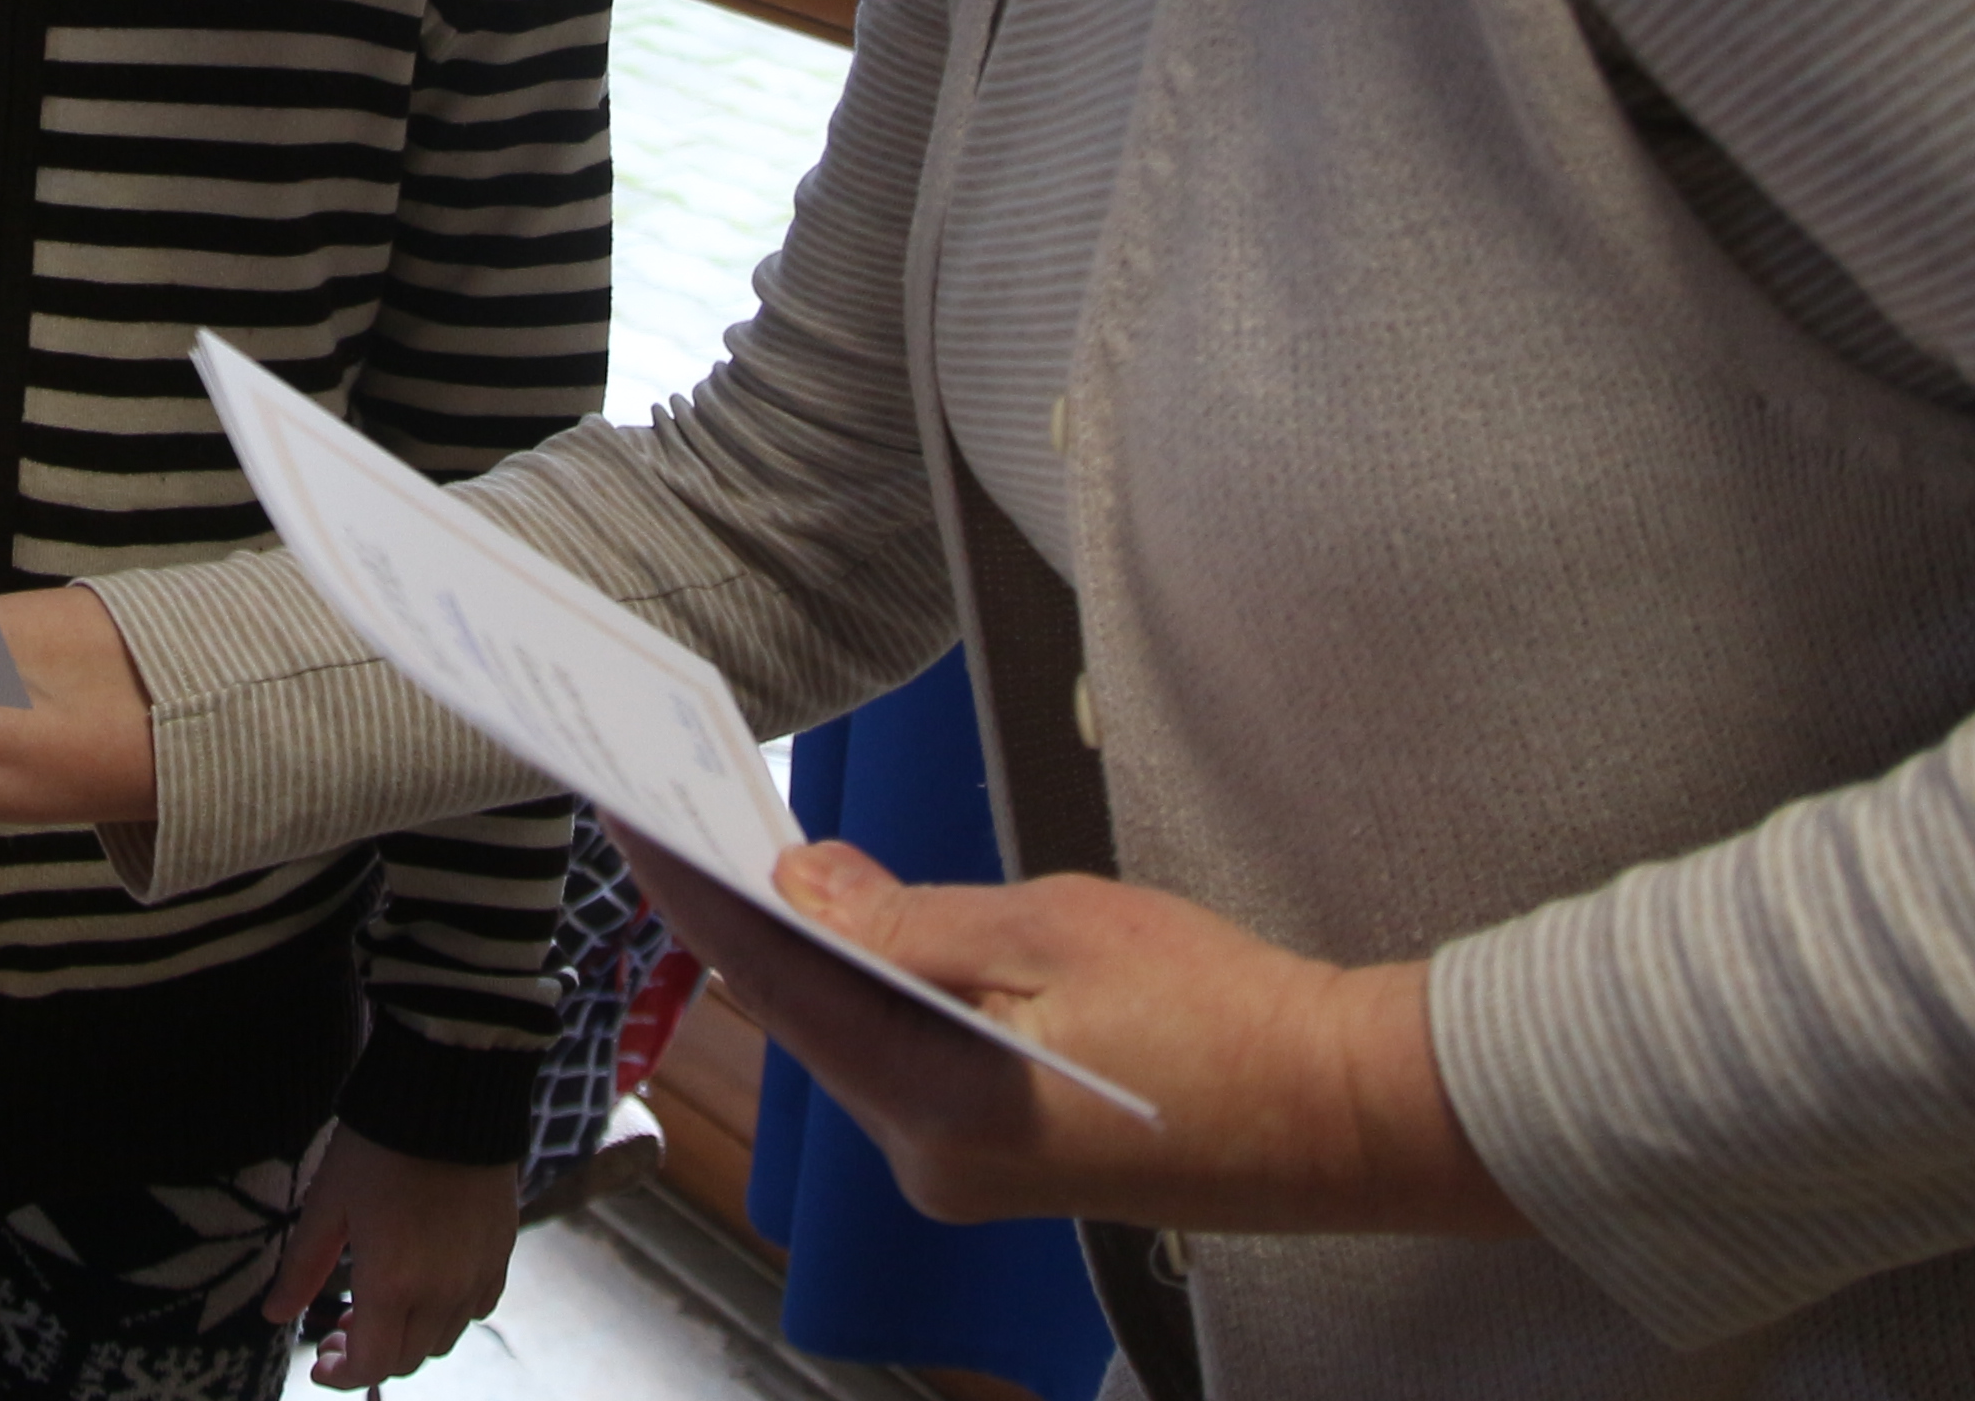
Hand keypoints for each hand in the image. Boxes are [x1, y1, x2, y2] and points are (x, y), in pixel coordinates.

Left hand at [267, 1128, 516, 1387]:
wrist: (449, 1093)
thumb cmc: (377, 1145)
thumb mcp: (328, 1204)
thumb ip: (303, 1268)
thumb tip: (273, 1315)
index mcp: (393, 1284)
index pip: (371, 1364)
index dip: (342, 1375)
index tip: (321, 1361)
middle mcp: (442, 1292)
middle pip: (407, 1358)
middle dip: (370, 1356)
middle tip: (339, 1326)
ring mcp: (478, 1274)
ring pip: (444, 1338)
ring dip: (408, 1337)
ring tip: (379, 1303)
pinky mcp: (502, 1252)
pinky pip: (477, 1306)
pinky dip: (448, 1312)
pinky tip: (426, 1284)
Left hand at [612, 828, 1525, 1240]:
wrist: (1342, 1113)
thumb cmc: (1221, 1019)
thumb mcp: (1055, 931)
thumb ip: (911, 917)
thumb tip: (800, 881)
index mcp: (932, 1109)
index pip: (773, 980)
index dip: (694, 888)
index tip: (632, 814)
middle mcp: (927, 1161)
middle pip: (800, 1013)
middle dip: (741, 910)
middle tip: (673, 805)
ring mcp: (960, 1169)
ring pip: (847, 1033)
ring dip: (804, 945)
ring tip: (738, 843)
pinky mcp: (993, 1156)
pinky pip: (899, 1056)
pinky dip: (868, 986)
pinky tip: (845, 920)